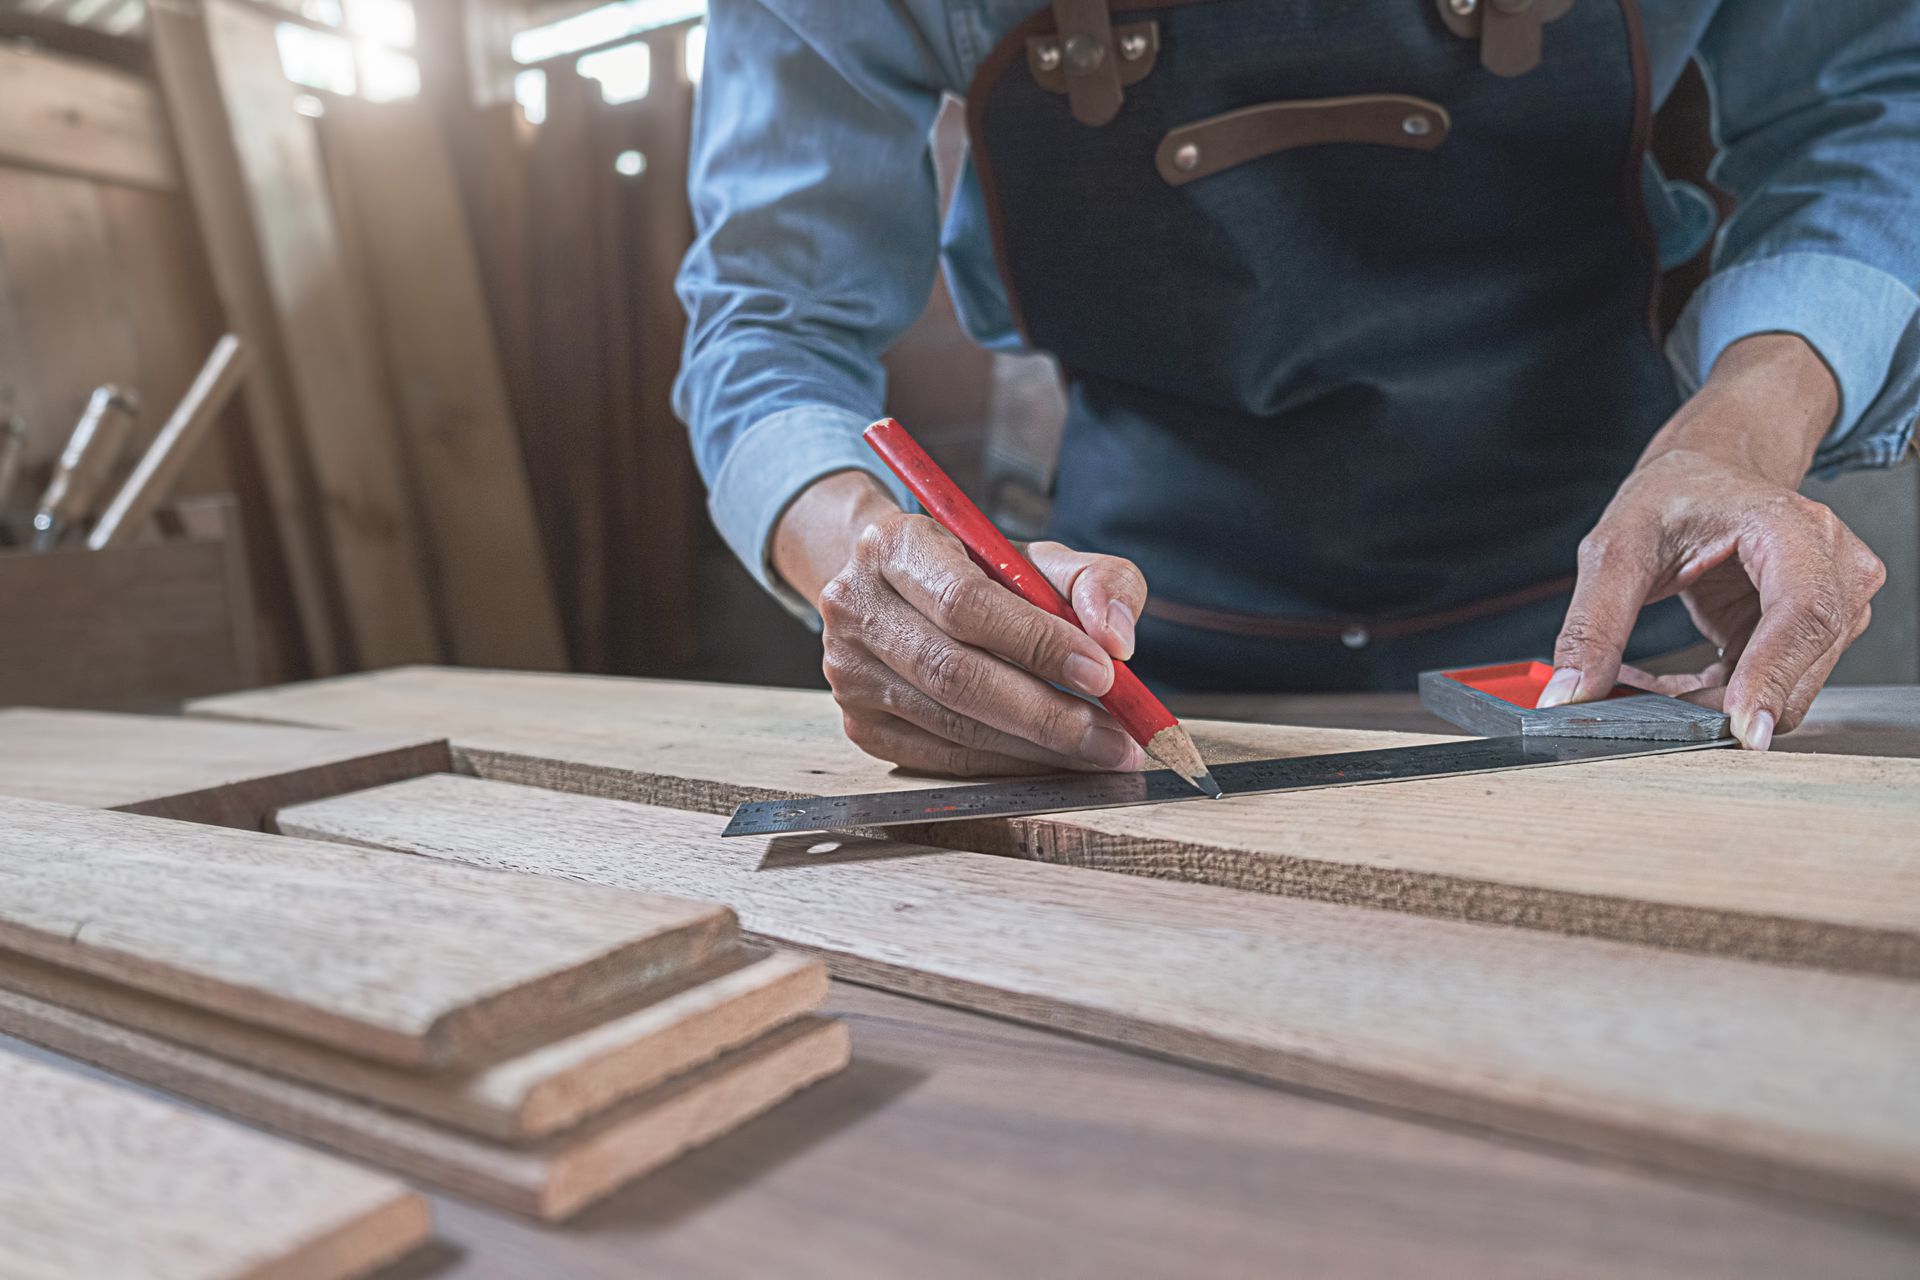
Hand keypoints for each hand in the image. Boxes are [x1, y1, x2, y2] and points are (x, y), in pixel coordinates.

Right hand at [777, 472, 1150, 775]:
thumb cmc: (977, 573)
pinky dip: (1007, 766)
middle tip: (1117, 740)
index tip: (1104, 674)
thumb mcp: (1035, 558)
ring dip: (1037, 750)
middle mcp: (856, 607)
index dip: (1037, 643)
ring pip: (952, 726)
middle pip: (955, 674)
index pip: (965, 602)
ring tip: (1101, 754)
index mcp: (895, 545)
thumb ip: (1093, 580)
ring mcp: (849, 673)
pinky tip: (1053, 762)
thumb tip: (1117, 639)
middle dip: (1047, 714)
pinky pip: (942, 760)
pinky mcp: (860, 725)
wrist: (895, 591)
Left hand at [1543, 335, 1884, 749]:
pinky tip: (1673, 686)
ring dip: (1715, 702)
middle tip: (1649, 717)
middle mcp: (1833, 566)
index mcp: (1794, 528)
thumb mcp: (1615, 547)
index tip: (1739, 727)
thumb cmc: (1673, 496)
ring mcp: (1834, 603)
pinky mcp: (1811, 635)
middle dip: (1728, 702)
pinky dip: (1716, 698)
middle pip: (1803, 660)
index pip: (1803, 613)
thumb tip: (1569, 696)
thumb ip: (1593, 622)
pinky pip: (1769, 688)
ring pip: (1789, 687)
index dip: (1774, 675)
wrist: (1706, 475)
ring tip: (1648, 686)